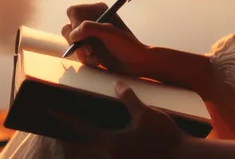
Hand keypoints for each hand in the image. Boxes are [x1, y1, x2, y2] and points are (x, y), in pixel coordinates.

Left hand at [54, 81, 186, 158]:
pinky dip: (103, 145)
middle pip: (83, 144)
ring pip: (96, 150)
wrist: (184, 158)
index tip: (51, 109)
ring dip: (87, 141)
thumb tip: (115, 83)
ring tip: (82, 130)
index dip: (64, 118)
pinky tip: (108, 138)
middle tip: (59, 124)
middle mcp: (110, 155)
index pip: (80, 128)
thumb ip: (128, 98)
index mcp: (110, 142)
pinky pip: (110, 153)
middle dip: (70, 134)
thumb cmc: (165, 137)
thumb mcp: (146, 113)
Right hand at [62, 2, 150, 75]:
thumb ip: (89, 28)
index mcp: (97, 10)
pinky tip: (97, 61)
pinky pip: (77, 53)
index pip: (73, 12)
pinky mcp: (89, 48)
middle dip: (77, 42)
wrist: (135, 64)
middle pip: (68, 28)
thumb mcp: (109, 33)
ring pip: (71, 42)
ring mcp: (89, 35)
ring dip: (81, 52)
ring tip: (95, 58)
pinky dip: (85, 59)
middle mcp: (91, 21)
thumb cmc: (127, 46)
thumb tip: (72, 34)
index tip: (80, 36)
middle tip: (90, 50)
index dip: (74, 24)